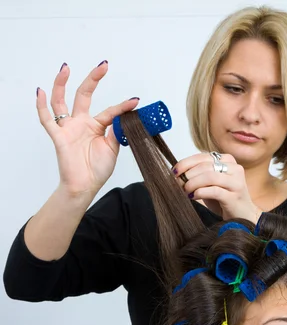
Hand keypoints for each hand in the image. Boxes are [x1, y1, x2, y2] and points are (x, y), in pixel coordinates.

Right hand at [36, 61, 138, 198]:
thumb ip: (116, 132)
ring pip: (61, 101)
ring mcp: (69, 128)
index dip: (123, 106)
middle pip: (83, 95)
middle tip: (103, 65)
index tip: (135, 101)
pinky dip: (41, 106)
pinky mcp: (58, 137)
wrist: (85, 187)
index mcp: (95, 126)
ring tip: (65, 68)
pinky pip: (47, 120)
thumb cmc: (97, 170)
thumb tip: (125, 116)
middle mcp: (81, 123)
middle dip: (93, 79)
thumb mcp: (112, 149)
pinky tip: (40, 92)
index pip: (110, 111)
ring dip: (61, 84)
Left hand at [173, 153, 260, 223]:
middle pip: (205, 166)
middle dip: (188, 174)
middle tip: (180, 184)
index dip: (186, 163)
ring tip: (186, 190)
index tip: (175, 171)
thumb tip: (177, 173)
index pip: (203, 157)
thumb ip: (197, 175)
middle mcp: (234, 168)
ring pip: (209, 176)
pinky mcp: (235, 196)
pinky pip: (214, 191)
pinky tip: (193, 197)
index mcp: (227, 160)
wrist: (243, 216)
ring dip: (193, 183)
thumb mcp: (209, 184)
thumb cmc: (224, 199)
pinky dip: (200, 192)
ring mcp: (236, 182)